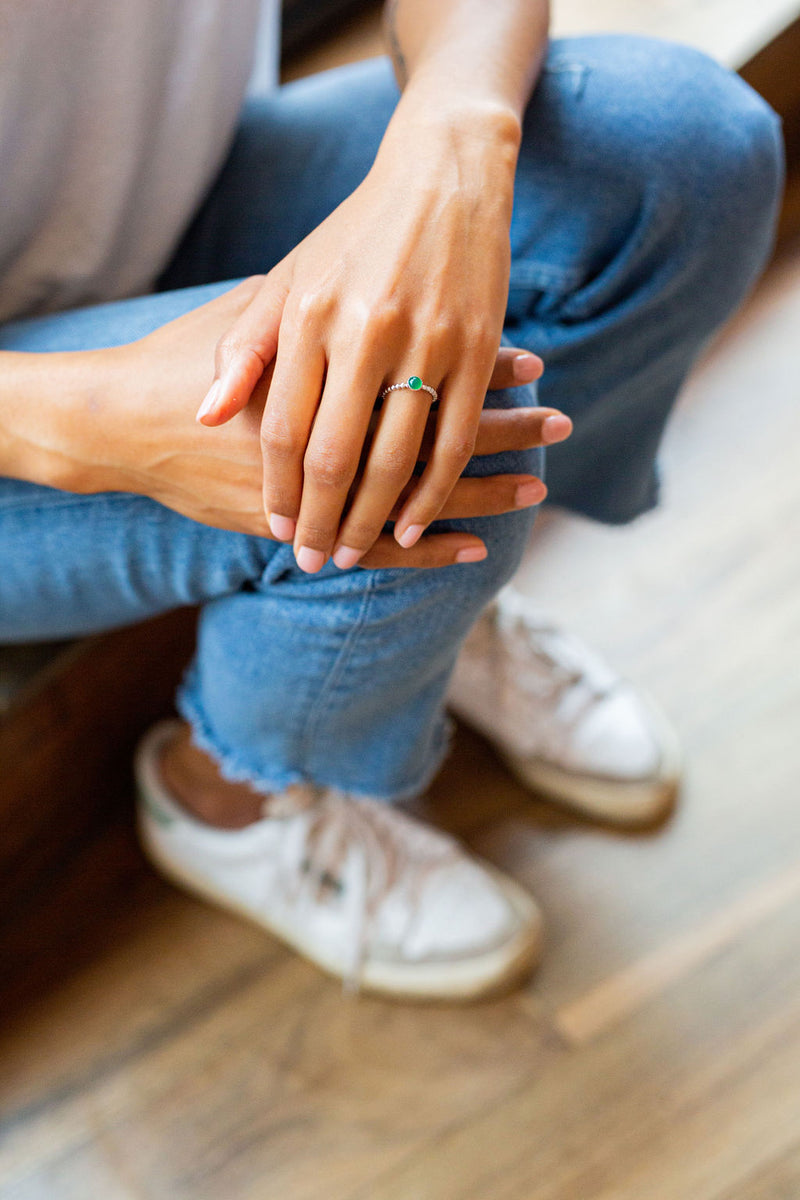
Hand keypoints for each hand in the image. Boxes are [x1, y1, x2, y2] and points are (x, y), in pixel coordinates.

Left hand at [87, 283, 566, 565]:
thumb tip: (209, 415)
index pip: (286, 427)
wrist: (443, 178)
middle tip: (314, 561)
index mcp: (312, 316)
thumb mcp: (287, 279)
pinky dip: (434, 491)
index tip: (277, 528)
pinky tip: (413, 524)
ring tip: (354, 553)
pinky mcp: (477, 349)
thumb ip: (245, 349)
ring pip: (397, 458)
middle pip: (337, 455)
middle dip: (322, 520)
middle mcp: (367, 332)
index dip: (280, 489)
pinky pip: (455, 440)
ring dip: (373, 519)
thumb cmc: (352, 236)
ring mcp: (427, 342)